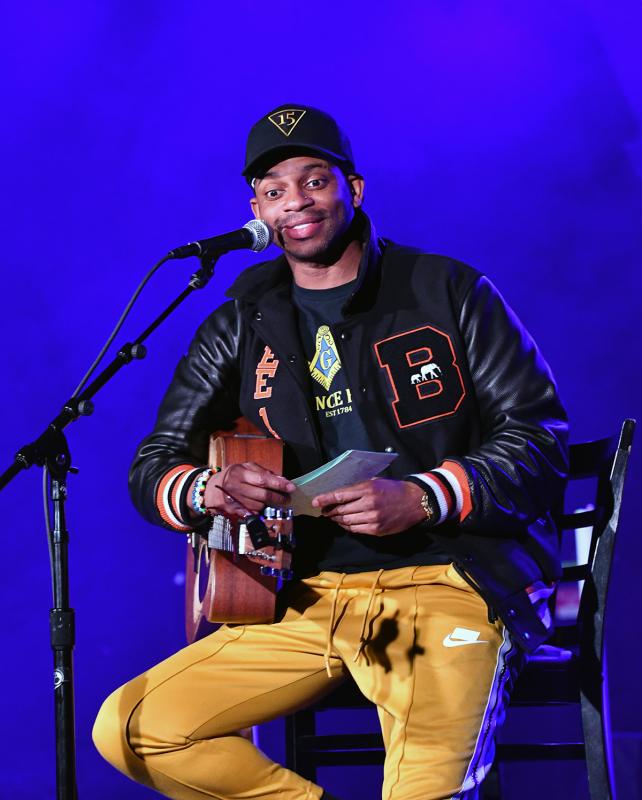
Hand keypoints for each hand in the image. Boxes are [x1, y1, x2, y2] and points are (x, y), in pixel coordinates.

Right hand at [204, 462, 295, 517]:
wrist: (211, 489)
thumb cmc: (233, 475)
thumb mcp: (245, 467)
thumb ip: (263, 472)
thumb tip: (281, 479)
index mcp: (240, 473)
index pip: (263, 480)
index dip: (278, 484)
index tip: (291, 487)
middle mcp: (236, 487)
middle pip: (262, 495)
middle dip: (278, 498)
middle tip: (287, 498)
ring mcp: (234, 501)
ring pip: (259, 505)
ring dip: (269, 504)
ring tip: (273, 500)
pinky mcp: (234, 511)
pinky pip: (252, 513)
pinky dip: (259, 510)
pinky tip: (261, 506)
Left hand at [311, 478, 426, 535]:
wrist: (414, 502)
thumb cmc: (393, 489)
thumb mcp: (375, 482)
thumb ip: (358, 488)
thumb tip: (339, 494)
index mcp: (368, 489)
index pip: (340, 495)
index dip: (325, 499)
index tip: (315, 502)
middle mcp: (369, 504)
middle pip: (341, 510)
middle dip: (329, 511)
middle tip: (323, 510)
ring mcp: (373, 518)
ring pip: (347, 521)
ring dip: (337, 519)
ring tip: (333, 517)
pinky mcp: (376, 529)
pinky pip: (355, 529)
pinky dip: (347, 527)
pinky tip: (344, 523)